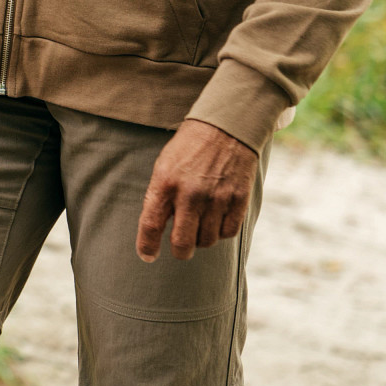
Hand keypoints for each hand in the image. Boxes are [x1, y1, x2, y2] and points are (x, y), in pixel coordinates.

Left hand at [136, 119, 257, 261]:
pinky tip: (217, 219)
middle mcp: (190, 194)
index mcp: (165, 183)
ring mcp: (216, 198)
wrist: (225, 128)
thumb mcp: (164, 166)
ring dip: (202, 239)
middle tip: (180, 248)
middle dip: (180, 251)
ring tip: (200, 225)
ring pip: (207, 241)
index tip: (147, 256)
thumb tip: (158, 228)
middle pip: (183, 242)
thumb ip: (160, 196)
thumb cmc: (188, 149)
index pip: (151, 224)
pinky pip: (228, 232)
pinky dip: (221, 232)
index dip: (147, 245)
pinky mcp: (238, 200)